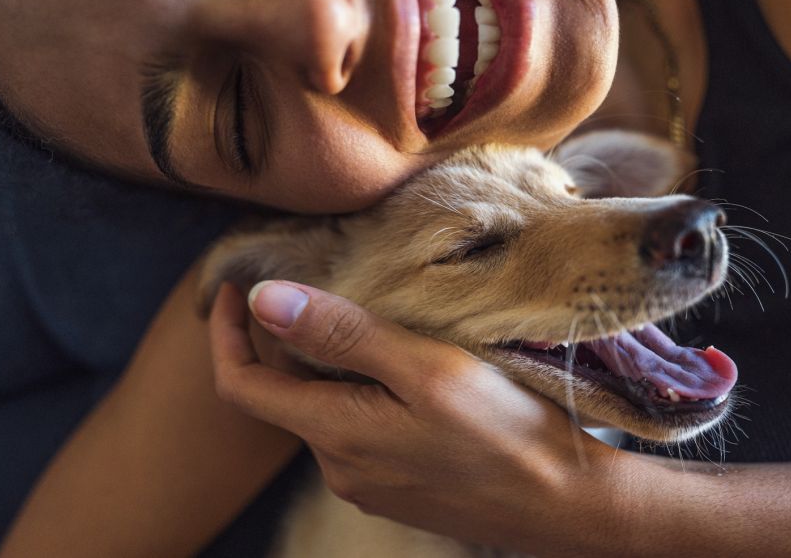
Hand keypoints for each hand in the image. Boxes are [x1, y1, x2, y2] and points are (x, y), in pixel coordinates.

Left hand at [207, 281, 620, 552]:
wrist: (564, 503)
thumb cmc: (505, 431)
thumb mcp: (425, 367)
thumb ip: (344, 334)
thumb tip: (263, 299)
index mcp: (334, 434)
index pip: (241, 386)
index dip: (225, 334)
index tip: (234, 288)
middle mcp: (339, 468)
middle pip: (286, 395)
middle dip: (292, 342)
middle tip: (327, 287)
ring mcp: (368, 485)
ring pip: (327, 412)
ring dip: (336, 369)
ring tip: (381, 325)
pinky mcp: (398, 491)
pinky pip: (360, 434)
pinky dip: (365, 396)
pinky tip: (409, 374)